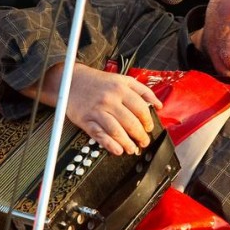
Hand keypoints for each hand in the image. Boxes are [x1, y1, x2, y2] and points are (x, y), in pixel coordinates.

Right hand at [23, 62, 162, 154]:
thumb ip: (143, 91)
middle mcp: (109, 99)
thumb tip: (159, 105)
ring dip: (127, 143)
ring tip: (132, 148)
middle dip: (140, 135)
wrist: (70, 80)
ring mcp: (97, 110)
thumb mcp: (123, 79)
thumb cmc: (99, 82)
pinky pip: (100, 135)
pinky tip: (118, 150)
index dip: (148, 121)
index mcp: (120, 88)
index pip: (141, 109)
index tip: (149, 127)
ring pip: (116, 131)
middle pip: (130, 122)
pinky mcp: (86, 120)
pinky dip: (110, 145)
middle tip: (144, 141)